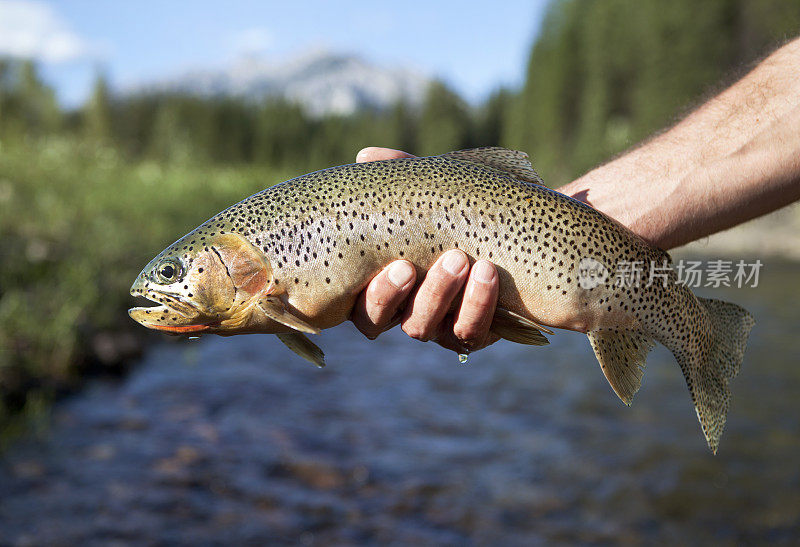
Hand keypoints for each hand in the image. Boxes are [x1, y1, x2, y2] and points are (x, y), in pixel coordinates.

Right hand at [350, 147, 500, 352]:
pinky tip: (488, 273)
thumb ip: (405, 175)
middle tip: (411, 266)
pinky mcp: (474, 333)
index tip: (395, 262)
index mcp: (384, 280)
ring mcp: (437, 325)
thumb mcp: (441, 190)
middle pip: (376, 321)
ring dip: (437, 294)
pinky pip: (468, 334)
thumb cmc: (473, 210)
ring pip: (421, 328)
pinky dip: (477, 305)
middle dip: (391, 295)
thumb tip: (365, 156)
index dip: (366, 293)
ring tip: (460, 259)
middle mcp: (404, 307)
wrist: (530, 232)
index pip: (355, 302)